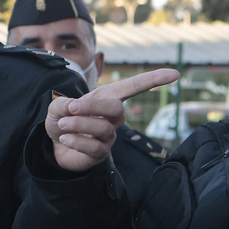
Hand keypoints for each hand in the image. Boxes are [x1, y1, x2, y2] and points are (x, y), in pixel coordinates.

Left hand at [46, 69, 179, 171]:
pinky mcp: (102, 153)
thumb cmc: (62, 119)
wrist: (53, 144)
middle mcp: (113, 117)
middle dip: (93, 107)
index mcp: (107, 98)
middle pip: (116, 109)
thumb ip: (64, 102)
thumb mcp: (58, 106)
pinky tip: (65, 138)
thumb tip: (74, 107)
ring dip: (79, 124)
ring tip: (62, 125)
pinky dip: (77, 141)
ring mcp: (110, 136)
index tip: (174, 74)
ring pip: (103, 128)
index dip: (153, 80)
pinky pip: (95, 147)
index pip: (133, 87)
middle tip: (71, 108)